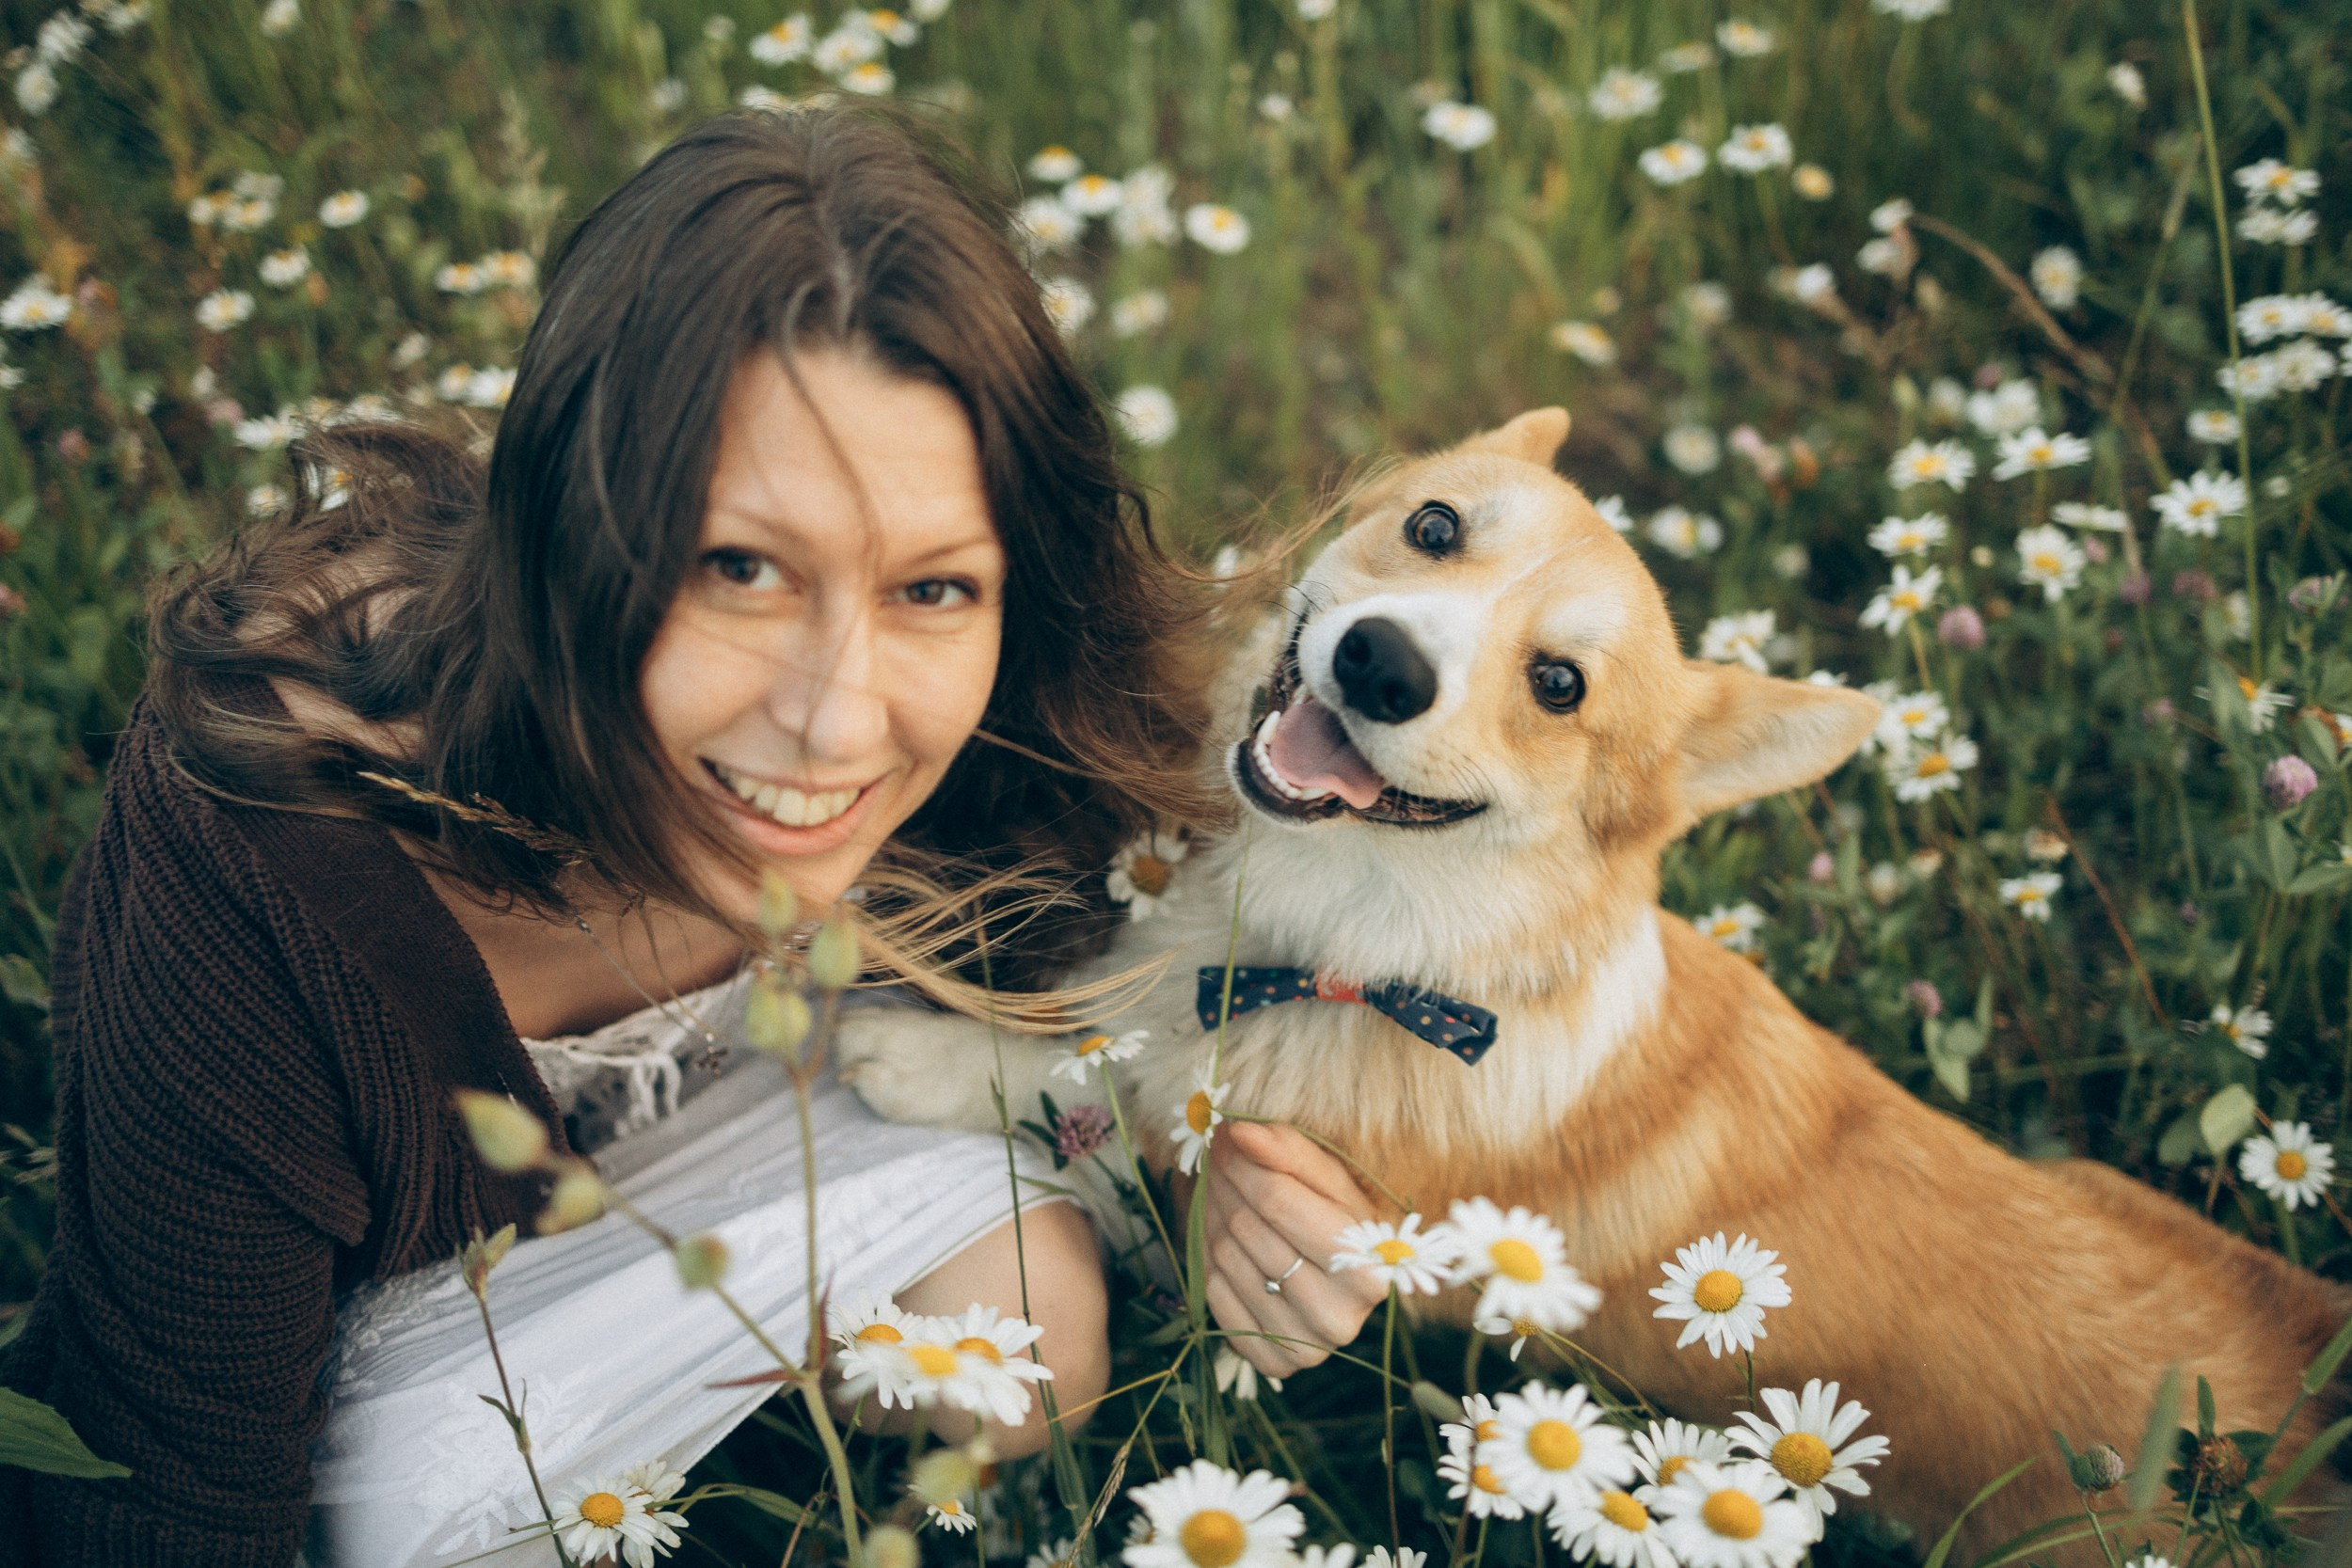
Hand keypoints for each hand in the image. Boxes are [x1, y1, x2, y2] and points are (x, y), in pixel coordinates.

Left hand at [1200, 1120, 1387, 1377]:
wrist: (1344, 1283)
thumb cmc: (1340, 1221)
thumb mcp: (1331, 1180)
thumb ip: (1288, 1150)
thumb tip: (1238, 1130)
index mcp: (1367, 1268)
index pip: (1278, 1199)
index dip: (1244, 1161)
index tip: (1227, 1136)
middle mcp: (1337, 1317)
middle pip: (1249, 1228)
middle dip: (1227, 1183)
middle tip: (1220, 1159)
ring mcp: (1303, 1346)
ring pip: (1226, 1257)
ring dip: (1213, 1214)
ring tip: (1222, 1192)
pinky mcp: (1271, 1362)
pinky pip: (1214, 1295)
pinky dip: (1209, 1258)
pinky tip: (1224, 1236)